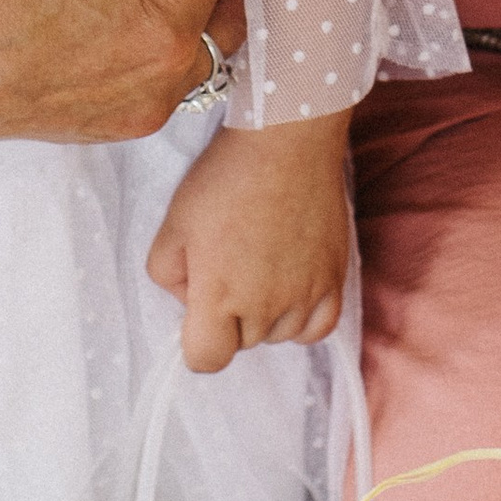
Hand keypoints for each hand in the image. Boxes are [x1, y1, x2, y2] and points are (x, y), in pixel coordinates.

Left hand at [148, 114, 351, 371]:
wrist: (286, 141)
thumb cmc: (225, 178)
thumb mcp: (173, 223)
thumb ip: (166, 274)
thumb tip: (188, 296)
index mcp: (219, 298)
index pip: (205, 360)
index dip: (196, 339)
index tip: (198, 308)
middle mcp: (265, 307)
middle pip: (242, 342)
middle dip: (229, 316)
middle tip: (228, 263)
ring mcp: (305, 296)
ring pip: (278, 335)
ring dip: (265, 314)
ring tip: (260, 263)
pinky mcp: (334, 279)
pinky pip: (317, 327)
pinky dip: (302, 318)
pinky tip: (291, 290)